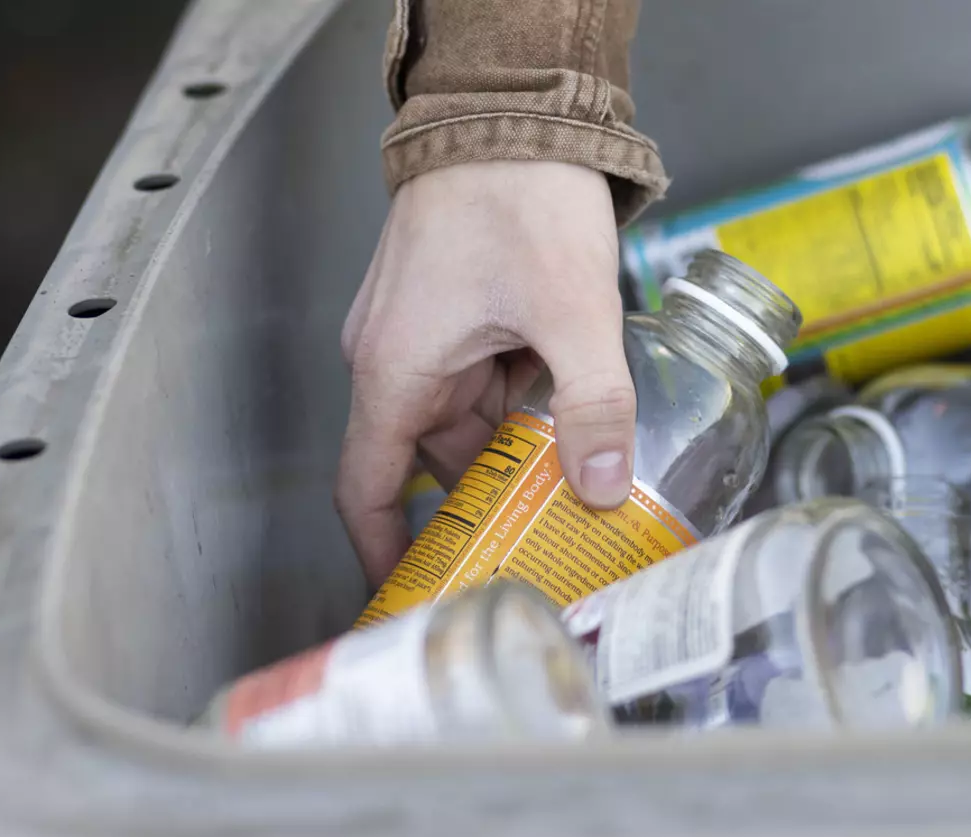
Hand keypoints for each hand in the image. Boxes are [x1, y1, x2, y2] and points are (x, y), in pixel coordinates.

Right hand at [336, 160, 636, 585]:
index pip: (366, 488)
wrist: (511, 111)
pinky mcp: (456, 311)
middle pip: (433, 460)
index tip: (415, 591)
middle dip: (486, 502)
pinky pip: (482, 380)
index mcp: (394, 369)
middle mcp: (395, 357)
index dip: (385, 551)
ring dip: (516, 447)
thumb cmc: (515, 195)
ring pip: (467, 421)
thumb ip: (593, 405)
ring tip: (575, 487)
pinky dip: (521, 403)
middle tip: (541, 545)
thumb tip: (604, 486)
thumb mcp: (570, 313)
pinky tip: (574, 418)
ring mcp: (425, 333)